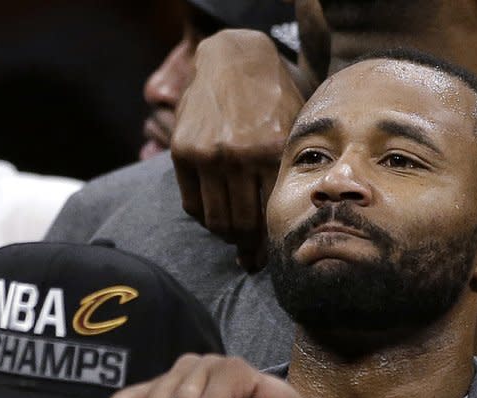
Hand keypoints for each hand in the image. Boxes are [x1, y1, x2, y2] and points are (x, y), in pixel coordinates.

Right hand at [171, 29, 304, 269]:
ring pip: (215, 220)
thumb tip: (291, 224)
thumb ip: (291, 172)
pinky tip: (215, 215)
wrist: (233, 58)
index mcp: (272, 152)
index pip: (269, 216)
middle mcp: (239, 155)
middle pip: (241, 225)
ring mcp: (207, 154)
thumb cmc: (271, 97)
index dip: (268, 244)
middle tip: (250, 258)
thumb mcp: (293, 128)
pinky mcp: (182, 152)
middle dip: (246, 247)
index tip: (267, 259)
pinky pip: (192, 204)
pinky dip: (203, 217)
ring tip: (234, 238)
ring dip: (225, 236)